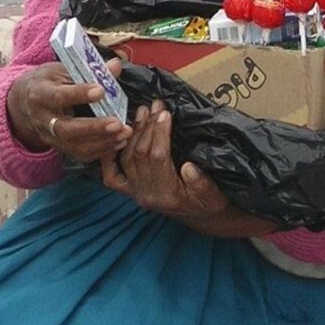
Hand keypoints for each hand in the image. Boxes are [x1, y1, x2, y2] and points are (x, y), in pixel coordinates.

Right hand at [6, 60, 131, 161]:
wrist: (24, 103)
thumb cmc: (48, 82)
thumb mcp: (62, 70)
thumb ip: (89, 70)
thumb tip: (116, 65)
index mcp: (40, 94)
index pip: (59, 96)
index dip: (79, 94)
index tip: (101, 91)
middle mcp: (43, 119)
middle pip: (66, 129)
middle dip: (94, 128)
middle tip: (118, 123)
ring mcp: (49, 137)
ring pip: (74, 146)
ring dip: (102, 142)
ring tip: (125, 133)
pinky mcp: (59, 148)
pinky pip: (80, 154)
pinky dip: (101, 151)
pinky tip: (119, 142)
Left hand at [100, 100, 278, 238]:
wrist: (204, 218)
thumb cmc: (211, 203)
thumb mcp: (215, 196)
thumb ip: (203, 184)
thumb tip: (189, 168)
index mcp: (168, 195)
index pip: (157, 158)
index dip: (159, 133)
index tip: (165, 112)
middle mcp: (147, 195)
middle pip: (139, 155)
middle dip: (146, 127)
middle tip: (154, 105)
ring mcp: (136, 193)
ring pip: (126, 158)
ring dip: (133, 132)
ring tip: (142, 111)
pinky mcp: (131, 191)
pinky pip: (112, 176)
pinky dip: (109, 157)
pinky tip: (114, 138)